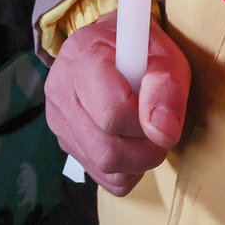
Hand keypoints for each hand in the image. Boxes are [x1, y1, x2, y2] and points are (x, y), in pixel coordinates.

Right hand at [45, 10, 189, 195]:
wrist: (113, 48)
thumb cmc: (140, 49)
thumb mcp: (164, 54)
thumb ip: (167, 87)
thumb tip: (162, 133)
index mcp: (82, 56)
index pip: (113, 113)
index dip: (147, 122)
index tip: (160, 110)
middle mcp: (60, 89)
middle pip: (107, 150)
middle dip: (146, 150)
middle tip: (161, 130)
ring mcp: (57, 119)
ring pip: (104, 167)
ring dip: (138, 161)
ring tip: (146, 132)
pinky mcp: (64, 140)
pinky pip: (100, 176)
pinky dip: (125, 169)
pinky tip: (130, 141)